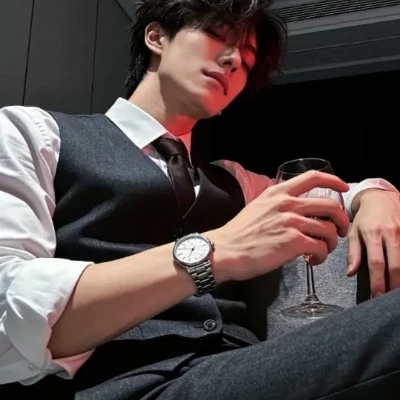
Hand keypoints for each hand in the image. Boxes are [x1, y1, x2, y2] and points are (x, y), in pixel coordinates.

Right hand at [213, 171, 349, 282]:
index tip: (343, 188)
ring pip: (329, 229)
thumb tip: (295, 212)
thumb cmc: (239, 233)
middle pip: (331, 205)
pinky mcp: (294, 242)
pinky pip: (321, 247)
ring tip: (322, 251)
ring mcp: (292, 222)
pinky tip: (312, 260)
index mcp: (278, 192)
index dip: (334, 181)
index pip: (313, 177)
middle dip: (341, 220)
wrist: (225, 251)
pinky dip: (321, 256)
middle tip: (338, 231)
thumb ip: (277, 205)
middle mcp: (287, 204)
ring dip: (331, 242)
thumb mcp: (257, 207)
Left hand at [347, 189, 399, 296]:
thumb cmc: (365, 218)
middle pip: (396, 265)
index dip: (377, 281)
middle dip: (393, 284)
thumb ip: (353, 253)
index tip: (376, 295)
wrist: (381, 197)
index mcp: (372, 234)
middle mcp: (391, 233)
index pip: (376, 263)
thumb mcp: (354, 232)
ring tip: (396, 290)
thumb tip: (350, 273)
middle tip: (388, 298)